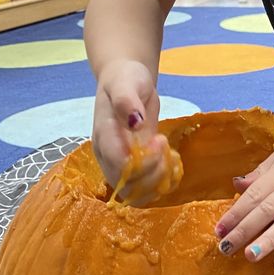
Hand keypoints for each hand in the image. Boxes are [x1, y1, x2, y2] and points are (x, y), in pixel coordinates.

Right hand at [92, 59, 169, 204]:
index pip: (118, 165)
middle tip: (164, 144)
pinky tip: (171, 161)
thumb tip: (135, 121)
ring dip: (159, 182)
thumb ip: (126, 99)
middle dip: (153, 173)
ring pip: (136, 194)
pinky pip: (146, 190)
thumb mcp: (126, 81)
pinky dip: (163, 183)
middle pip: (126, 186)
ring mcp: (120, 165)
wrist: (125, 83)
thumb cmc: (125, 80)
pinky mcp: (134, 168)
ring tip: (168, 155)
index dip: (143, 162)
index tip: (158, 140)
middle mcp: (108, 157)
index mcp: (103, 137)